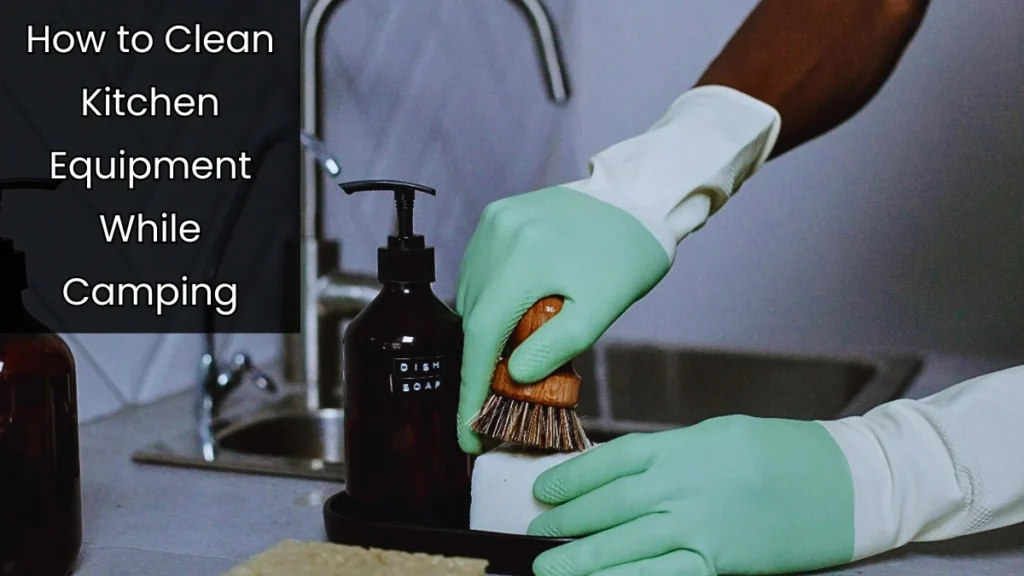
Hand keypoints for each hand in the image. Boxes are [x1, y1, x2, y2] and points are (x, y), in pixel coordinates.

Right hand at [455, 186, 669, 453]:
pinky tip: (510, 318)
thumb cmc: (628, 257)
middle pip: (473, 317)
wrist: (638, 198)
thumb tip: (513, 375)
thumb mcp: (602, 310)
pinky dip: (488, 302)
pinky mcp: (495, 216)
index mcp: (525, 258)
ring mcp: (493, 223)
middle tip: (494, 408)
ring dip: (483, 334)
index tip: (468, 433)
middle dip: (480, 367)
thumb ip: (556, 346)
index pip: (482, 335)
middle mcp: (498, 235)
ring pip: (471, 295)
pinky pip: (478, 272)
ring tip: (507, 364)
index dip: (471, 388)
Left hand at [527, 415, 855, 575]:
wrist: (849, 483)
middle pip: (607, 507)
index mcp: (682, 447)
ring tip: (548, 566)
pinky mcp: (720, 562)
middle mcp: (683, 486)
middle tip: (536, 530)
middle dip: (565, 521)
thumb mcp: (721, 435)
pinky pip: (662, 575)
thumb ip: (671, 455)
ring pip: (624, 547)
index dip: (570, 479)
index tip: (543, 489)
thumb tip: (625, 476)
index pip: (609, 463)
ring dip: (581, 560)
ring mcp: (700, 528)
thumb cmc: (787, 452)